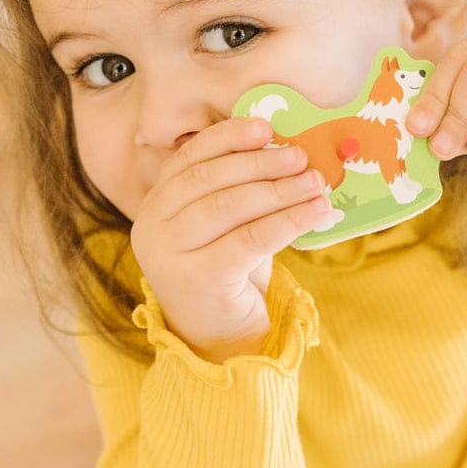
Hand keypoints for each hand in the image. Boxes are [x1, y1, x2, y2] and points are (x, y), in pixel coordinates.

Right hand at [130, 118, 333, 361]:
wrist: (220, 340)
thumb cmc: (227, 272)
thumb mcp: (225, 225)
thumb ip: (238, 188)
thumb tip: (285, 148)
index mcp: (155, 205)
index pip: (189, 159)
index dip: (228, 137)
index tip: (267, 127)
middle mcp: (151, 227)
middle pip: (209, 179)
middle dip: (260, 163)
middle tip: (301, 158)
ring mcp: (169, 255)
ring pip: (230, 206)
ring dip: (280, 190)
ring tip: (316, 183)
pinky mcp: (197, 279)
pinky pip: (250, 239)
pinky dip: (288, 220)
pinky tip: (315, 212)